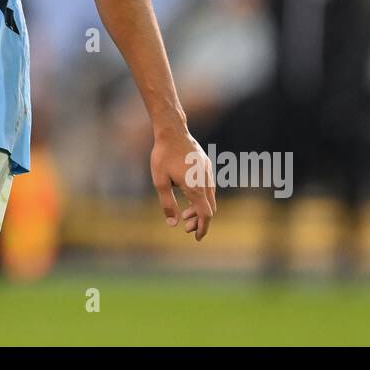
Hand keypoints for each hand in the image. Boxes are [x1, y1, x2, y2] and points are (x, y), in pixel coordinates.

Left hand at [150, 124, 216, 240]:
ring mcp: (208, 173)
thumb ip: (167, 204)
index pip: (206, 214)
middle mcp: (206, 181)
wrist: (173, 132)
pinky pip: (208, 187)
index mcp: (196, 187)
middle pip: (209, 208)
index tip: (197, 238)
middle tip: (186, 227)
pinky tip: (189, 197)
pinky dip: (201, 197)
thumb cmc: (163, 156)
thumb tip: (173, 224)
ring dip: (200, 209)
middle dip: (200, 220)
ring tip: (186, 214)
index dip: (203, 228)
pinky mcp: (206, 166)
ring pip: (210, 198)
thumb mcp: (160, 182)